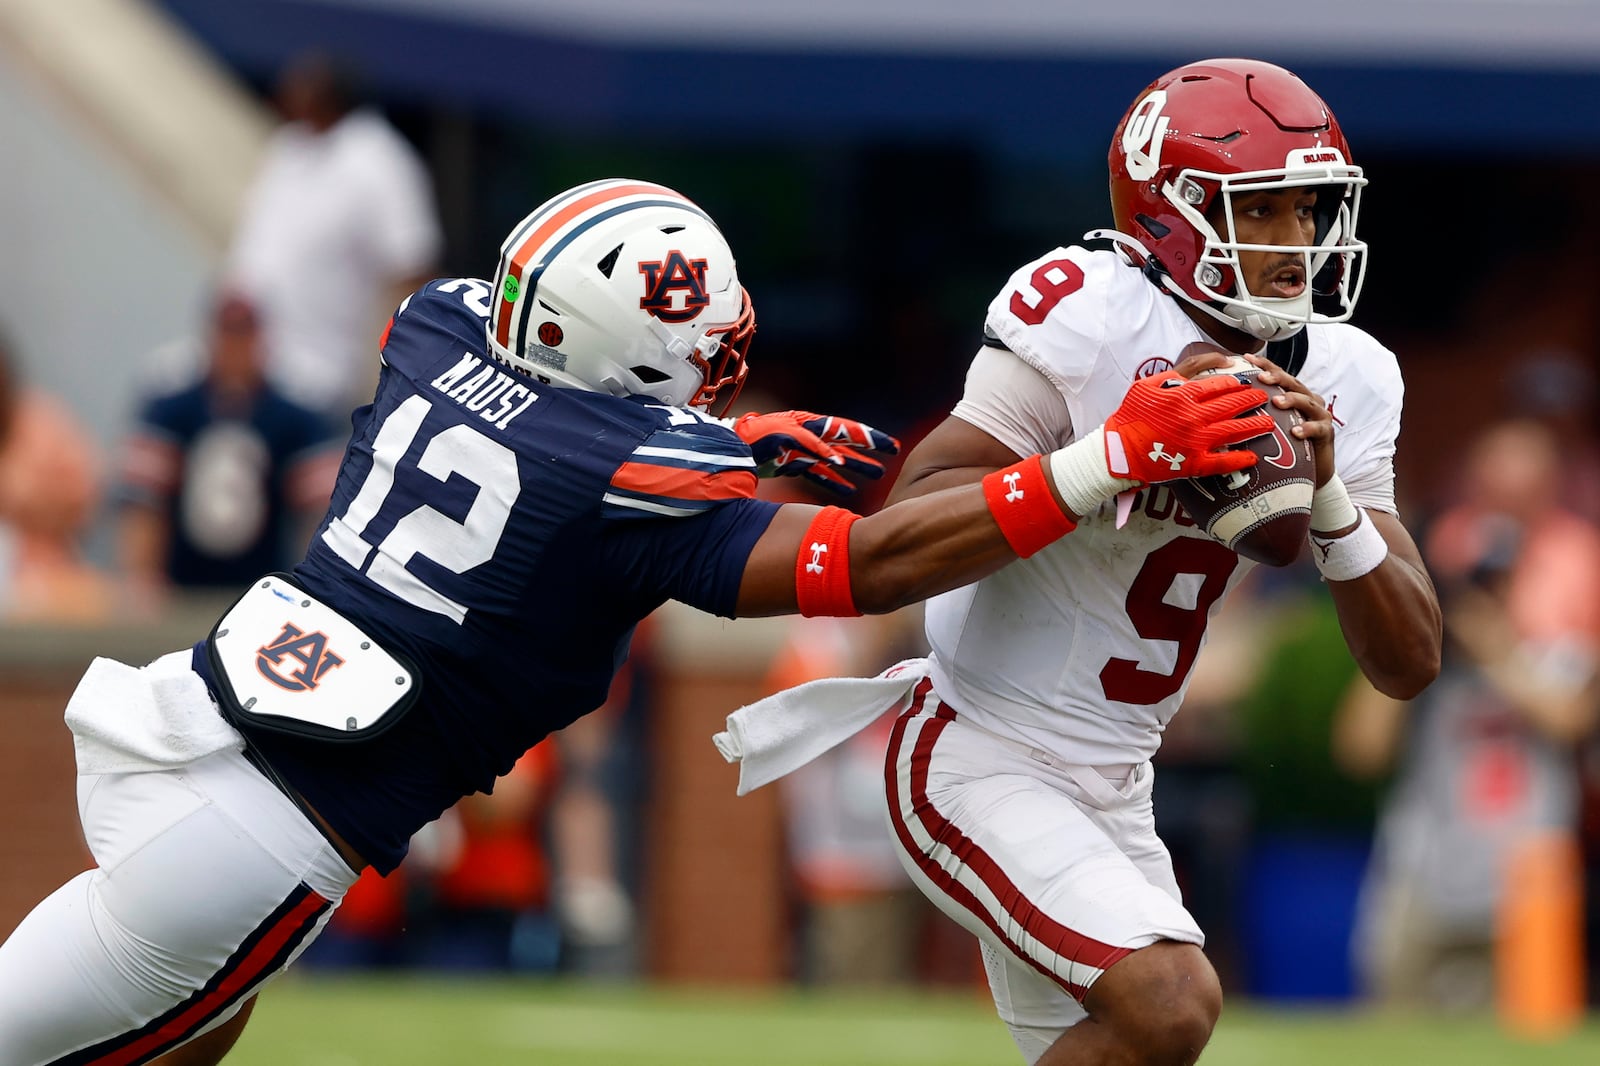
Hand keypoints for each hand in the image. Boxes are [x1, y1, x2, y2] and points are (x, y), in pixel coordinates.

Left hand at [732, 410, 899, 494]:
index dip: (869, 438)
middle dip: (869, 450)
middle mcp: (810, 436)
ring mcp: (802, 451)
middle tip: (892, 455)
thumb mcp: (786, 437)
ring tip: (878, 473)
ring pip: (836, 460)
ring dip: (857, 467)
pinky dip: (834, 482)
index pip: (846, 430)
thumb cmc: (757, 437)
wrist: (730, 448)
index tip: (890, 446)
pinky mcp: (792, 465)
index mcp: (811, 425)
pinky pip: (819, 474)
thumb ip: (813, 446)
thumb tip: (838, 462)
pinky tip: (848, 490)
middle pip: (846, 443)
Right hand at [1102, 370, 1273, 484]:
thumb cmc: (1130, 416)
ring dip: (1255, 425)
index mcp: (1182, 395)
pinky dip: (1239, 459)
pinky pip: (1222, 461)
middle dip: (1252, 400)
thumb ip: (1179, 371)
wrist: (1117, 451)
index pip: (1218, 385)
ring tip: (1268, 422)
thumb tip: (1211, 361)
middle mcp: (1192, 416)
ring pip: (1234, 430)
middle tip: (1263, 397)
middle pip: (1232, 405)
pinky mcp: (1193, 463)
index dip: (1235, 382)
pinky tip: (1253, 456)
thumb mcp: (1148, 384)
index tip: (1244, 383)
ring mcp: (1195, 441)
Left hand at [1245, 354, 1335, 487]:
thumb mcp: (1270, 426)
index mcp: (1293, 395)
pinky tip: (1295, 431)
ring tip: (1277, 401)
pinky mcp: (1326, 432)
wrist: (1313, 470)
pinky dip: (1306, 428)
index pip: (1278, 375)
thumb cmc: (1287, 446)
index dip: (1264, 365)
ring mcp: (1319, 415)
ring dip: (1291, 400)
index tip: (1247, 358)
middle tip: (1261, 377)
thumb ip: (1255, 414)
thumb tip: (1221, 407)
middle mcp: (1307, 400)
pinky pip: (1317, 428)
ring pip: (1307, 402)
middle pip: (1293, 383)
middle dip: (1277, 378)